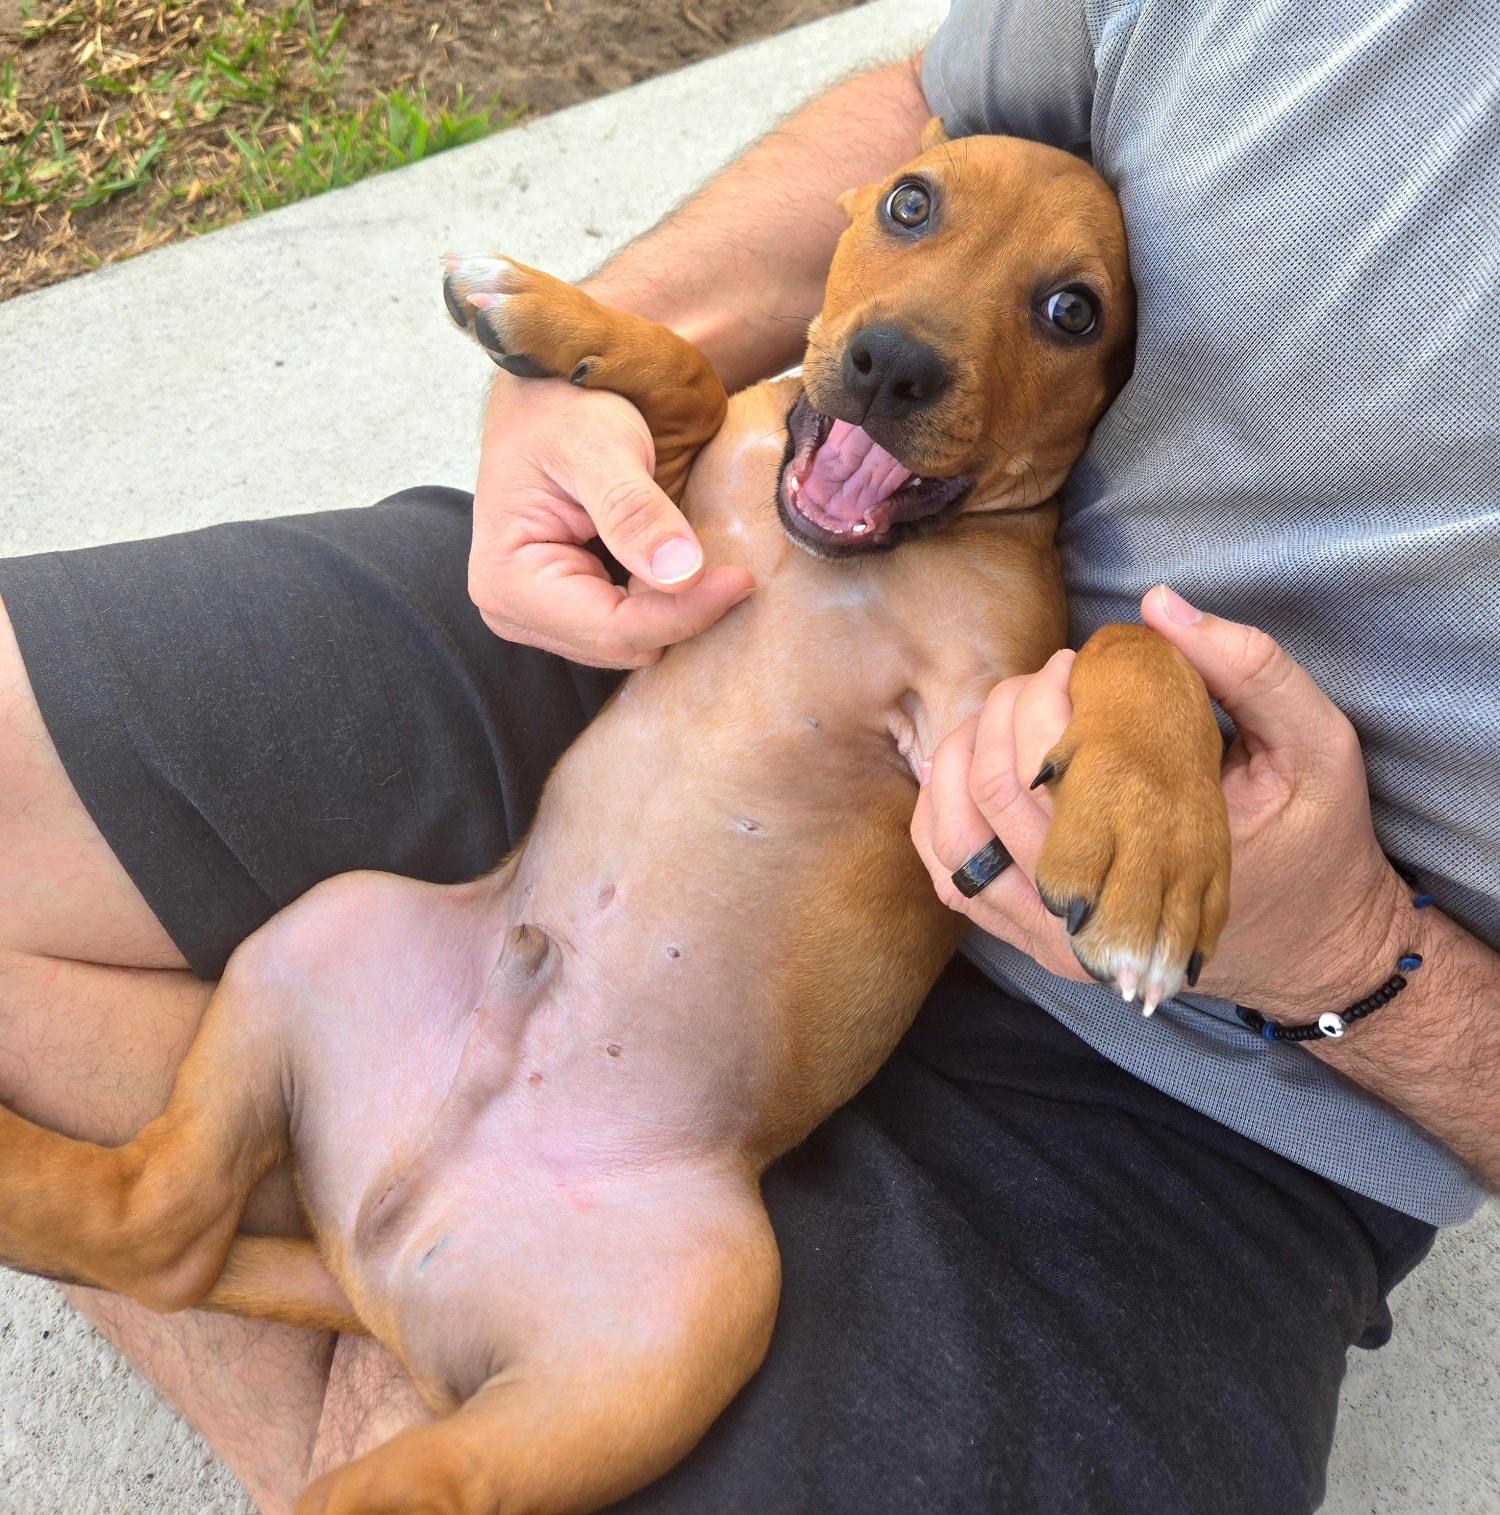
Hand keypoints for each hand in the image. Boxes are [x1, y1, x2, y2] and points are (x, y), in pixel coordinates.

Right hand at [469, 375, 753, 667]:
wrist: (546, 389)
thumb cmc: (564, 403)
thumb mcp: (602, 443)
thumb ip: (635, 510)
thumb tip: (682, 576)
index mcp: (508, 580)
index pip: (614, 629)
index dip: (684, 613)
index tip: (741, 579)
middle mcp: (511, 610)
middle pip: (622, 644)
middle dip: (679, 612)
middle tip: (731, 567)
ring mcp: (534, 614)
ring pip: (628, 643)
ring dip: (672, 608)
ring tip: (708, 563)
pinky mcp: (560, 607)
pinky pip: (626, 626)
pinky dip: (660, 602)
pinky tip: (678, 565)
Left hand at [912, 589, 1407, 1020]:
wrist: (1309, 947)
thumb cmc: (1314, 842)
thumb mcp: (1318, 746)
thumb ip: (1251, 671)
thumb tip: (1158, 605)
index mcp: (1155, 863)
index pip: (1053, 770)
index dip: (1046, 700)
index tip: (1079, 665)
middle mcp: (1088, 915)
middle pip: (996, 793)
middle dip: (1006, 711)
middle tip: (1047, 678)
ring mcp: (1050, 938)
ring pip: (956, 840)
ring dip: (962, 756)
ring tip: (1006, 714)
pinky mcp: (1031, 940)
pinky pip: (952, 877)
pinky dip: (942, 812)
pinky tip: (970, 765)